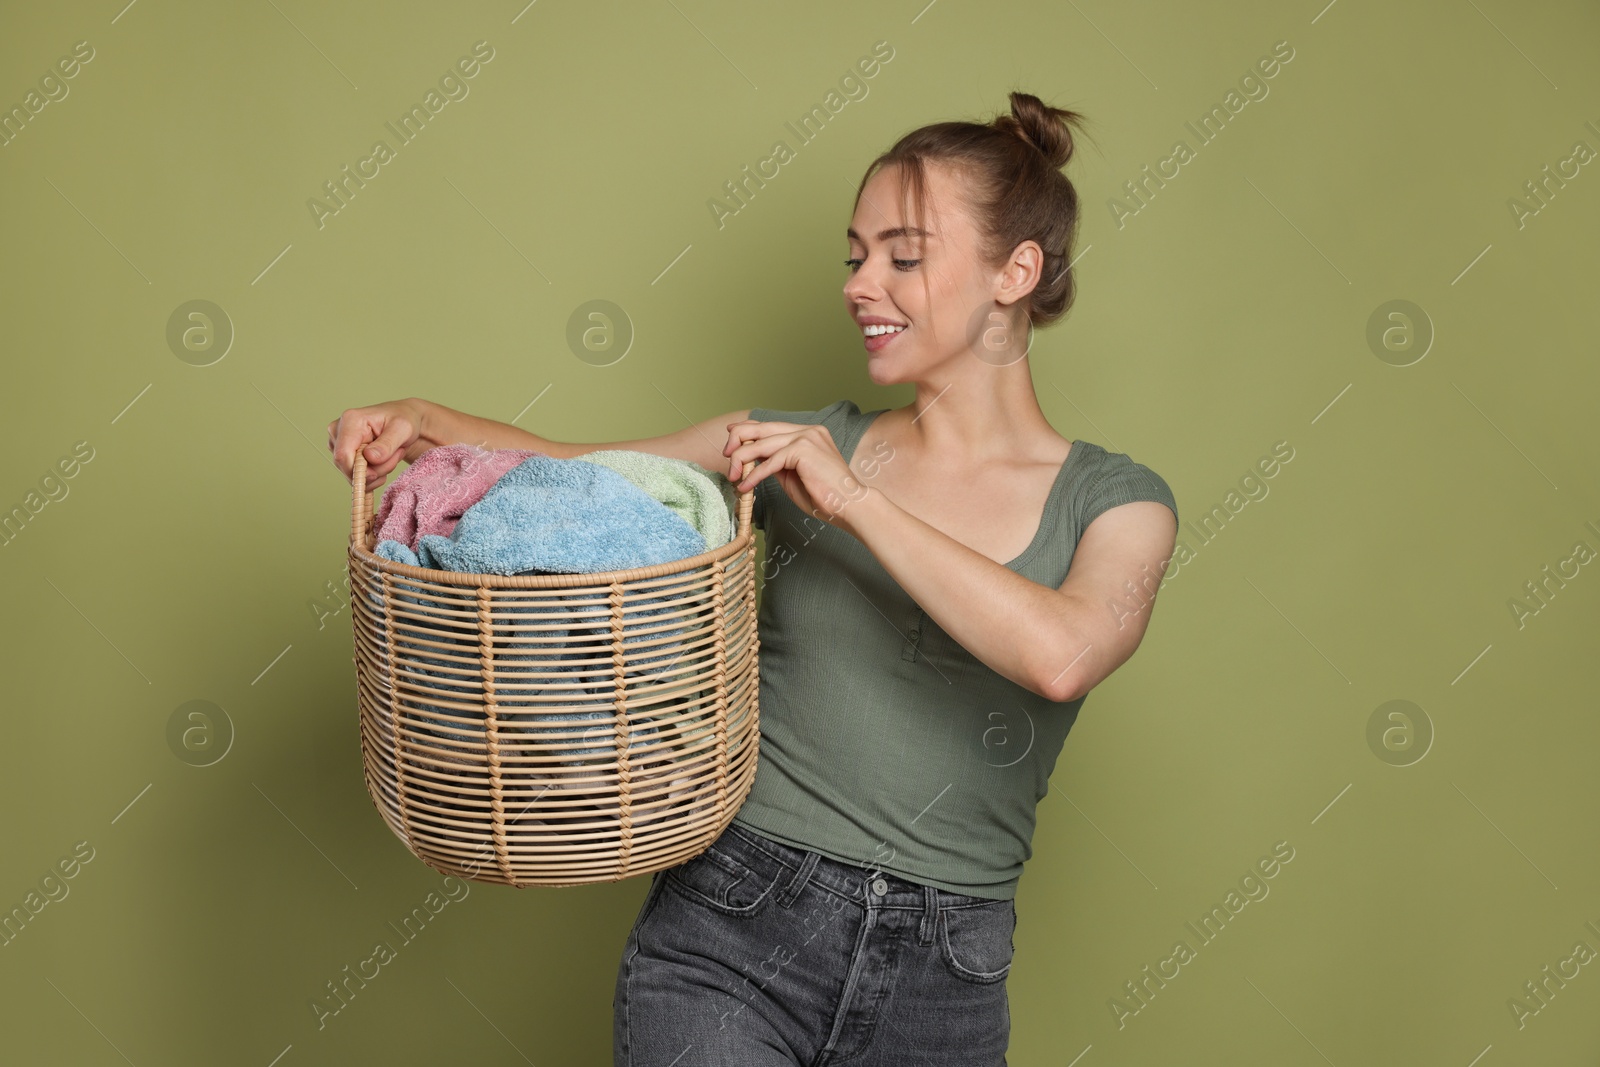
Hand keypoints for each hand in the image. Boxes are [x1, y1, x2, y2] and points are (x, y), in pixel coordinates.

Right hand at [326, 399, 428, 488]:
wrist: (402, 420)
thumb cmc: (403, 419)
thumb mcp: (403, 429)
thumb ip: (387, 444)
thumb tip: (370, 457)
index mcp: (350, 420)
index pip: (343, 455)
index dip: (359, 471)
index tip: (379, 474)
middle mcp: (338, 431)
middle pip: (348, 467)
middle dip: (374, 471)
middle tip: (394, 457)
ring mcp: (337, 443)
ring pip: (352, 473)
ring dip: (376, 472)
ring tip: (391, 455)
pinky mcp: (342, 453)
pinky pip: (354, 475)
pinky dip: (372, 474)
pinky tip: (383, 461)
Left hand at [722, 420, 872, 534]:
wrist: (850, 506)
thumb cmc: (824, 497)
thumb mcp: (792, 476)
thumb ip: (776, 463)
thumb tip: (753, 460)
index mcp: (808, 433)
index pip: (770, 425)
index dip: (747, 429)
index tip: (730, 438)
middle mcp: (807, 430)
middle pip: (762, 428)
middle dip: (738, 440)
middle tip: (726, 457)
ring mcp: (806, 437)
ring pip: (762, 444)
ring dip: (742, 460)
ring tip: (734, 477)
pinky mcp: (803, 450)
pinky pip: (770, 461)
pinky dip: (755, 475)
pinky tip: (746, 486)